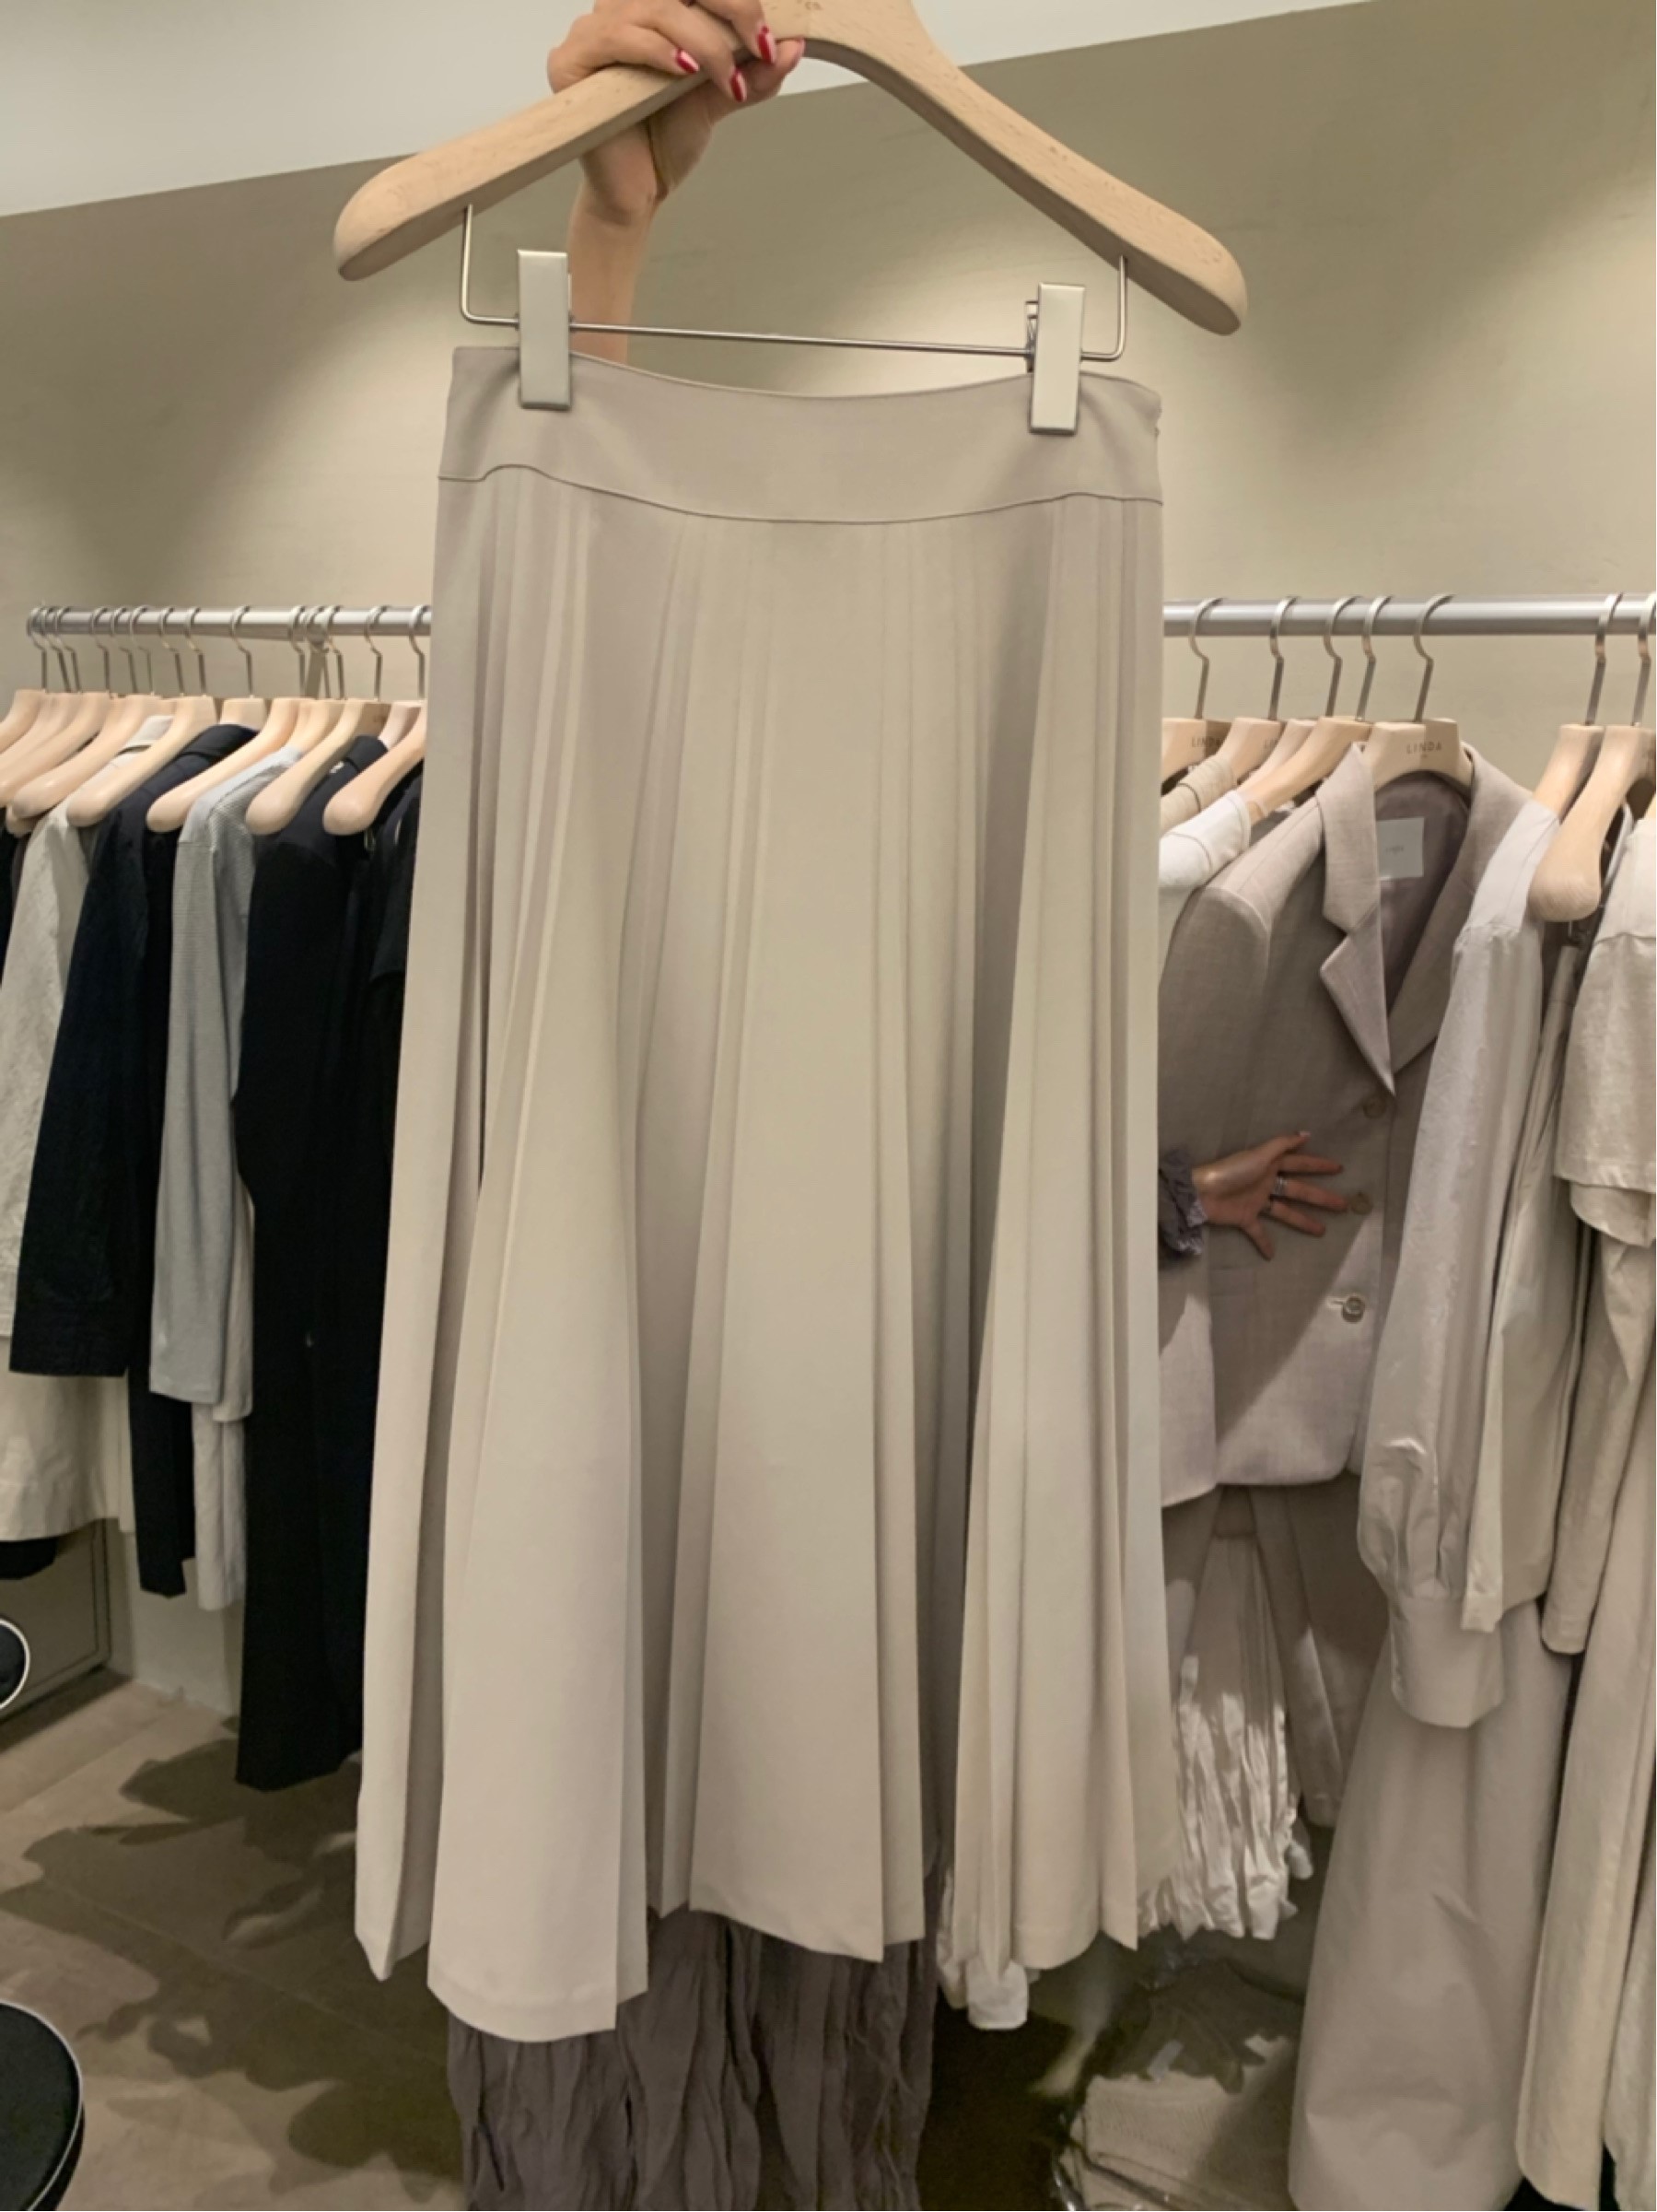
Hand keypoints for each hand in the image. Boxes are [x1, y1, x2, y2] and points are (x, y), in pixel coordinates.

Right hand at [549, 0, 805, 226]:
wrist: (637, 193)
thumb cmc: (667, 140)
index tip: (771, 39)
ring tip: (723, 77)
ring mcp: (592, 33)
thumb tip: (793, 45)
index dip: (738, 1)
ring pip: (654, 10)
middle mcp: (620, 11)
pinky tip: (683, 71)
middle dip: (730, 10)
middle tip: (760, 47)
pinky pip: (616, 37)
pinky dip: (656, 50)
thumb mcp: (721, 97)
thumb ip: (753, 72)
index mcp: (654, 9)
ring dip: (701, 40)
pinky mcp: (570, 62)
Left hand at [1193, 1131, 1347, 1260]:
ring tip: (1322, 1231)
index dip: (1318, 1165)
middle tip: (1343, 1205)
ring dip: (1303, 1221)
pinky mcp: (1245, 1218)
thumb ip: (1283, 1144)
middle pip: (1299, 1191)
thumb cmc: (1232, 1170)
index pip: (1300, 1164)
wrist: (1202, 1192)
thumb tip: (1306, 1134)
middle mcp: (1266, 1183)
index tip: (1339, 1168)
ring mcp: (1257, 1202)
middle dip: (1321, 1197)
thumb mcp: (1259, 1154)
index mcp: (1270, 1165)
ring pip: (1285, 1212)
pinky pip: (1257, 1232)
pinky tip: (1273, 1255)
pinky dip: (1264, 1243)